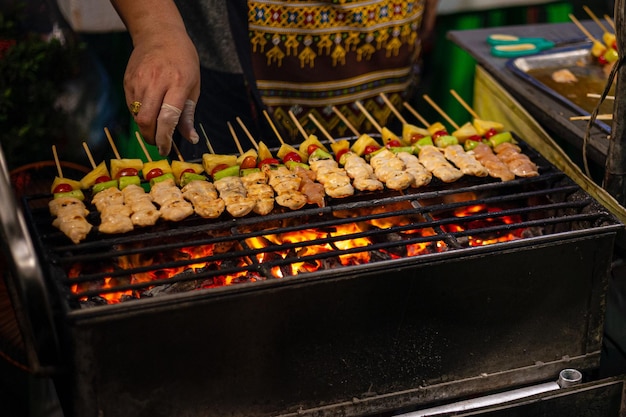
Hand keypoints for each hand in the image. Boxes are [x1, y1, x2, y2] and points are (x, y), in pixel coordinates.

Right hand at [124, 24, 200, 155]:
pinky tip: (149, 109)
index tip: (166, 149)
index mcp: (177, 83)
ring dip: (145, 127)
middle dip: (152, 137)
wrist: (159, 33)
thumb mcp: (193, 86)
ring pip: (136, 115)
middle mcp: (155, 82)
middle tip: (159, 143)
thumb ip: (188, 115)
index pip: (167, 118)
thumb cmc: (183, 61)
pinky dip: (139, 114)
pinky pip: (130, 106)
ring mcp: (138, 80)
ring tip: (156, 126)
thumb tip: (191, 139)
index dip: (165, 138)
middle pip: (146, 120)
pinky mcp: (127, 80)